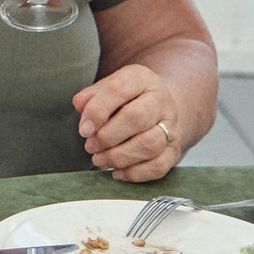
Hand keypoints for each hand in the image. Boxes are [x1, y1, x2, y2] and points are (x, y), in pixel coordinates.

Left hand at [72, 64, 184, 181]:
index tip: (84, 130)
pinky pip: (158, 166)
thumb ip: (91, 96)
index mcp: (141, 80)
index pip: (118, 89)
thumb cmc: (126, 100)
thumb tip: (80, 105)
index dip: (97, 111)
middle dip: (108, 136)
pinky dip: (135, 173)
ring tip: (99, 159)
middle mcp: (160, 101)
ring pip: (150, 144)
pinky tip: (117, 172)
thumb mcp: (107, 89)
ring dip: (119, 157)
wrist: (159, 109)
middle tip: (90, 146)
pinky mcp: (174, 150)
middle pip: (137, 118)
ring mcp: (171, 127)